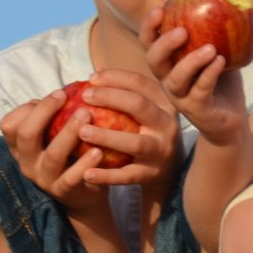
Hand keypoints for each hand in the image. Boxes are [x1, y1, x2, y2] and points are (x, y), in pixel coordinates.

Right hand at [0, 90, 110, 213]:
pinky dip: (85, 163)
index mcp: (20, 147)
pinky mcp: (64, 192)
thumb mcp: (54, 135)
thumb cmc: (68, 154)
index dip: (28, 108)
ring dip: (68, 133)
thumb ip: (54, 116)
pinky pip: (72, 177)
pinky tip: (98, 151)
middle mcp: (27, 163)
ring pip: (52, 155)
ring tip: (86, 115)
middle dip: (44, 112)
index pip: (9, 124)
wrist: (83, 194)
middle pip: (25, 134)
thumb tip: (67, 88)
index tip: (57, 95)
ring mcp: (44, 179)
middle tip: (65, 97)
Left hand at [73, 68, 180, 191]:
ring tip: (82, 132)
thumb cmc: (147, 133)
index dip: (116, 77)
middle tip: (85, 97)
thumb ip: (126, 96)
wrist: (170, 171)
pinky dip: (106, 175)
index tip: (91, 78)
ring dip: (107, 136)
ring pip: (135, 142)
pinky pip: (127, 175)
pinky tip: (86, 173)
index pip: (141, 83)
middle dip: (111, 97)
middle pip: (139, 105)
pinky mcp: (152, 174)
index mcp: (164, 104)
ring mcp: (161, 151)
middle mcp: (166, 125)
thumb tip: (90, 80)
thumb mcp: (146, 112)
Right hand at [141, 7, 247, 145]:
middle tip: (182, 30)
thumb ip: (218, 25)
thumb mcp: (219, 48)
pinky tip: (220, 61)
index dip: (149, 26)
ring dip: (190, 61)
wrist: (231, 118)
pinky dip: (209, 75)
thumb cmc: (221, 79)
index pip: (149, 42)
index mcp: (168, 63)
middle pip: (153, 61)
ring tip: (210, 48)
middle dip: (164, 44)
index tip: (161, 8)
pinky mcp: (197, 110)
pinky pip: (199, 91)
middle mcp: (168, 80)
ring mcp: (180, 97)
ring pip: (175, 79)